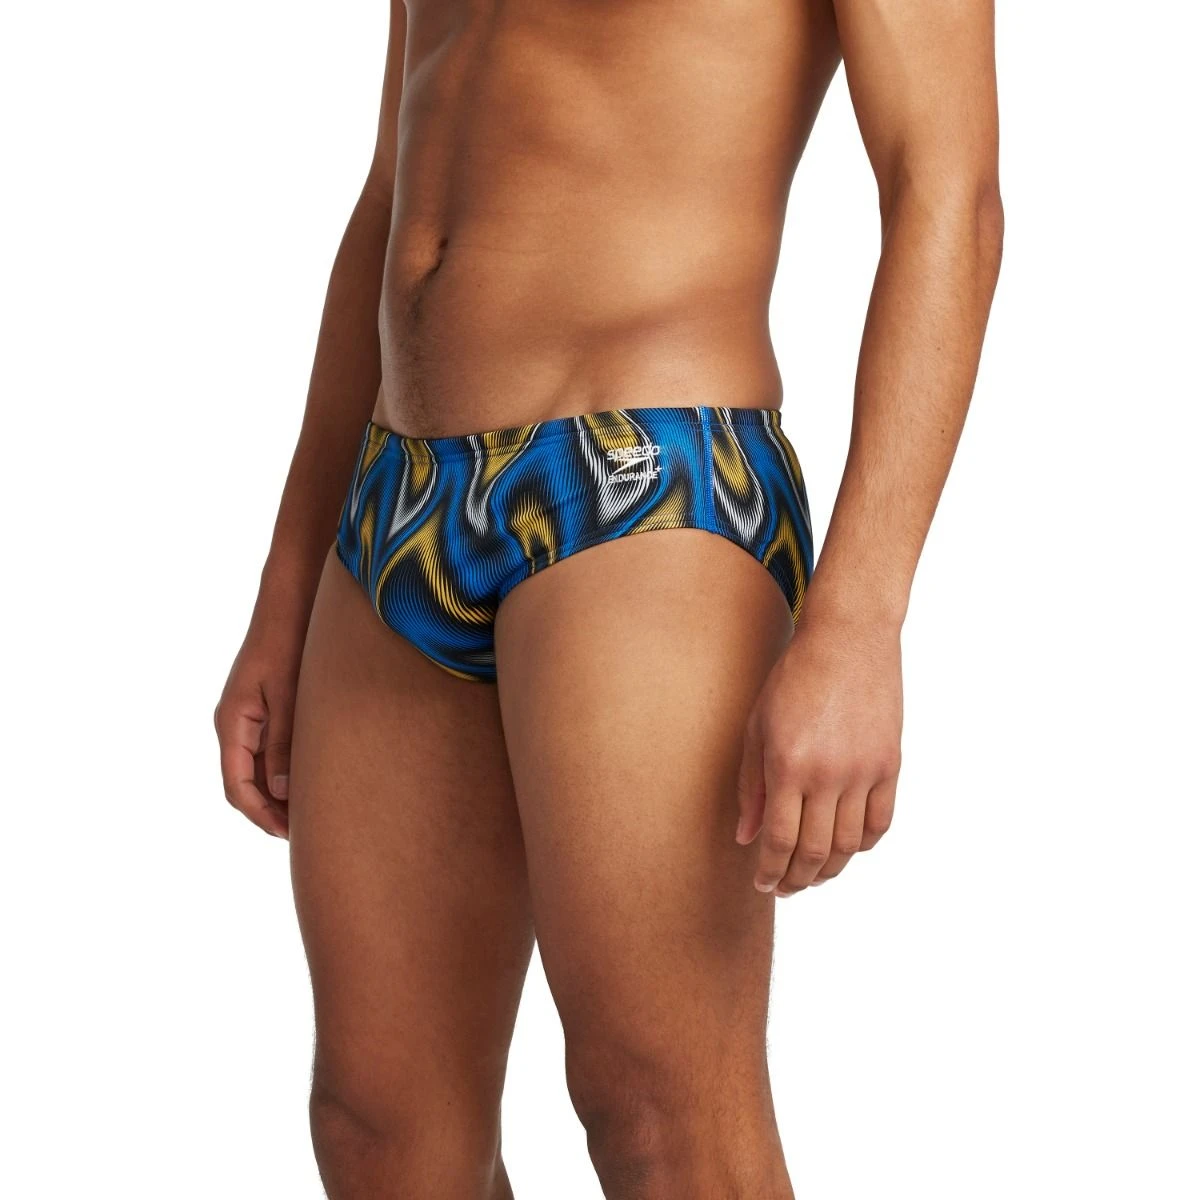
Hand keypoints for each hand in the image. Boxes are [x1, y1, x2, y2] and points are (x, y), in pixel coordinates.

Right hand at [214, 621, 304, 838]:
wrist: (289, 602)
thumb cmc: (287, 642)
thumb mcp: (288, 696)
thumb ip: (284, 742)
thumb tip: (282, 791)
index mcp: (232, 724)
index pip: (237, 786)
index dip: (261, 815)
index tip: (288, 835)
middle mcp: (234, 724)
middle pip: (246, 783)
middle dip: (271, 810)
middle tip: (306, 833)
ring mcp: (248, 717)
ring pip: (257, 769)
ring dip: (279, 792)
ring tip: (311, 812)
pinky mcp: (264, 708)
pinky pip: (268, 749)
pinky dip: (285, 770)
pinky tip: (310, 778)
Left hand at [735, 609, 902, 894]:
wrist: (849, 639)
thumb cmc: (793, 678)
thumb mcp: (757, 726)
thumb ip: (750, 786)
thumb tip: (747, 839)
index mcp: (788, 765)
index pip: (779, 841)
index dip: (770, 871)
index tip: (762, 885)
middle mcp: (829, 775)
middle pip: (815, 852)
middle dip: (797, 879)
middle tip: (785, 888)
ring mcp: (864, 772)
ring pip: (850, 846)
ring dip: (829, 869)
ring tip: (812, 875)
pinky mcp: (890, 765)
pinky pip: (880, 823)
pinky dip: (864, 845)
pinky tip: (847, 849)